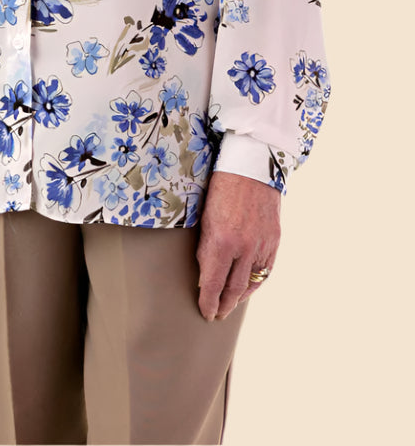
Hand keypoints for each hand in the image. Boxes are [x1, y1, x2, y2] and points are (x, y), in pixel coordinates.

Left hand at [196, 170, 280, 321]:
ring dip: (240, 297)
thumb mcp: (205, 218)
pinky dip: (257, 282)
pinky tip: (249, 287)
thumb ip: (206, 249)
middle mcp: (244, 248)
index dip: (209, 302)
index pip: (213, 285)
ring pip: (252, 283)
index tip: (206, 312)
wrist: (251, 165)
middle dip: (224, 305)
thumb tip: (206, 275)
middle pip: (234, 288)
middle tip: (217, 314)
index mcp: (221, 242)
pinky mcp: (274, 240)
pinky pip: (266, 270)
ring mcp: (261, 245)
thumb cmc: (221, 186)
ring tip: (231, 304)